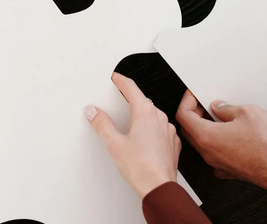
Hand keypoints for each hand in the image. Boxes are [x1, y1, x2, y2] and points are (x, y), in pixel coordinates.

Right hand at [85, 73, 181, 197]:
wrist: (159, 188)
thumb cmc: (141, 168)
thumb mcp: (114, 144)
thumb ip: (102, 124)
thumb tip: (94, 112)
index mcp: (145, 113)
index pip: (131, 88)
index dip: (121, 80)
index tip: (115, 77)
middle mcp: (159, 118)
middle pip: (142, 100)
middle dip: (130, 99)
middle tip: (118, 100)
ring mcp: (168, 130)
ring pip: (152, 115)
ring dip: (141, 115)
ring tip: (129, 125)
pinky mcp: (172, 142)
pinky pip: (160, 128)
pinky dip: (151, 129)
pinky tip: (143, 140)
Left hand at [176, 91, 266, 189]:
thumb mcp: (248, 112)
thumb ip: (228, 108)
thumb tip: (219, 108)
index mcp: (207, 137)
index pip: (183, 116)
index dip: (187, 100)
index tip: (194, 94)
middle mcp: (209, 153)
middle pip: (189, 131)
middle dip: (194, 114)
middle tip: (205, 104)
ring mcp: (219, 164)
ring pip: (202, 143)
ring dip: (206, 128)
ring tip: (220, 116)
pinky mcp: (230, 171)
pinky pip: (216, 154)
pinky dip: (218, 142)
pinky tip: (231, 133)